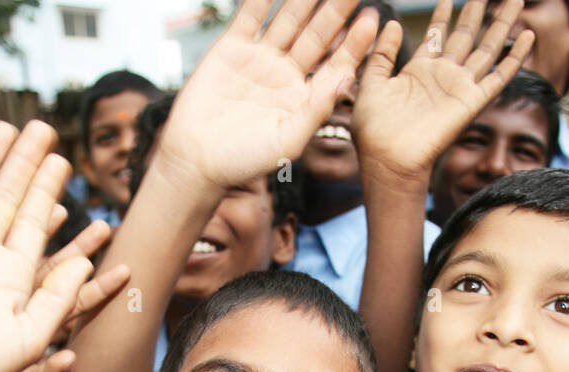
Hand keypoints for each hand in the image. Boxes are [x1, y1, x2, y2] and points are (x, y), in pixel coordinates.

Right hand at [0, 120, 128, 371]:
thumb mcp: (26, 341)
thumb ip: (58, 302)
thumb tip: (87, 266)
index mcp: (9, 281)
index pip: (36, 228)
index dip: (50, 194)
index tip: (67, 164)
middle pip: (7, 202)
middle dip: (25, 166)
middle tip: (45, 129)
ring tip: (7, 127)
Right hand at [157, 0, 378, 190]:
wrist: (196, 160)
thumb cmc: (243, 160)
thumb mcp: (288, 139)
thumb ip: (317, 108)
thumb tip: (346, 79)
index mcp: (303, 97)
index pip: (336, 63)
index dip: (355, 42)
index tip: (371, 20)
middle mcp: (285, 74)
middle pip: (317, 35)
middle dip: (336, 10)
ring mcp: (259, 59)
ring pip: (288, 21)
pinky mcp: (231, 49)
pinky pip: (250, 16)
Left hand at [352, 0, 533, 188]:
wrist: (387, 157)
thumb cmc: (373, 129)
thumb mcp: (372, 82)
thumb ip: (382, 53)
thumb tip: (391, 22)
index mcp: (418, 72)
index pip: (437, 36)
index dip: (443, 16)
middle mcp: (442, 77)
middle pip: (466, 36)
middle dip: (477, 12)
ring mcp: (459, 88)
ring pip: (487, 48)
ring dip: (502, 24)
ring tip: (516, 1)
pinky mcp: (473, 102)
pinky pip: (500, 76)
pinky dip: (515, 57)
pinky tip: (528, 36)